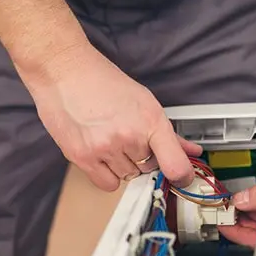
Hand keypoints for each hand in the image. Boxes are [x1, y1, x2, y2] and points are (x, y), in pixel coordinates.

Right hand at [22, 44, 200, 190]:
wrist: (63, 71)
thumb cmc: (102, 82)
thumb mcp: (143, 102)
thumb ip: (168, 133)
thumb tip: (191, 151)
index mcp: (150, 120)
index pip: (175, 164)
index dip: (182, 177)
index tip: (182, 179)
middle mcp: (129, 136)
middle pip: (149, 169)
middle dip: (143, 157)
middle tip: (128, 137)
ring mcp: (105, 148)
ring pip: (128, 176)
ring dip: (123, 164)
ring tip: (109, 139)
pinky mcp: (83, 158)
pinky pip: (107, 184)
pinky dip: (107, 174)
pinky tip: (101, 154)